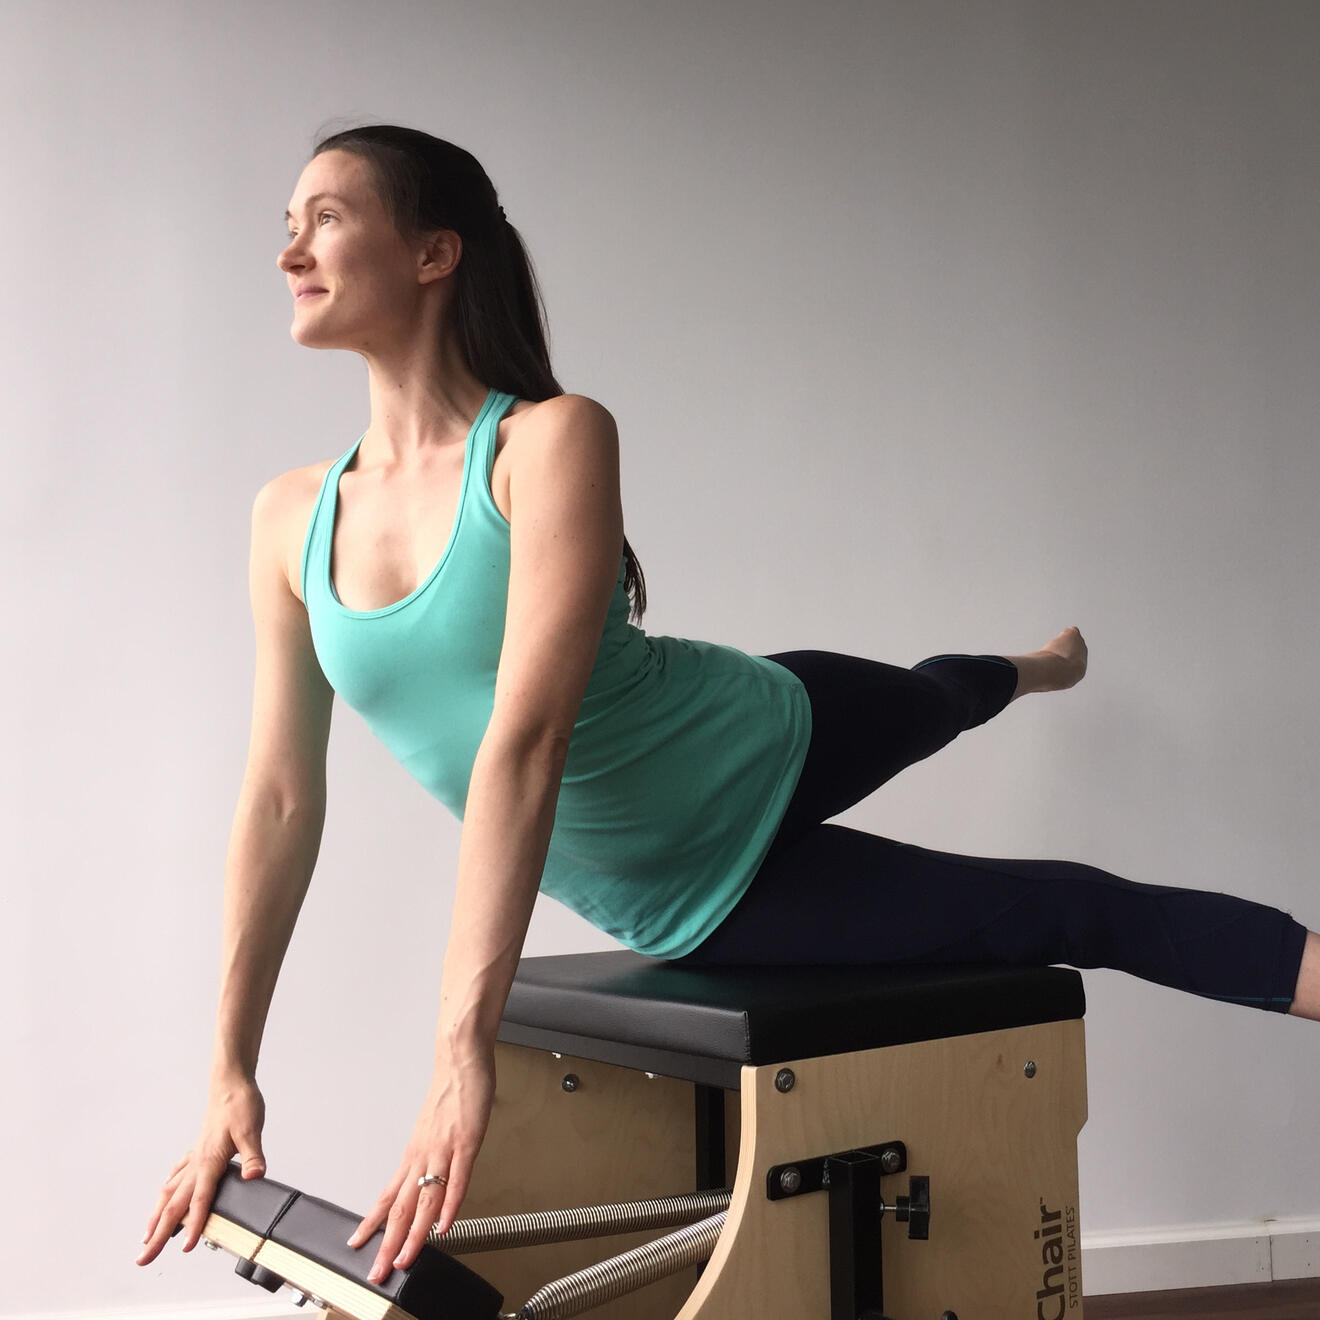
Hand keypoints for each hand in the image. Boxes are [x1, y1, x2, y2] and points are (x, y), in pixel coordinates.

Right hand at [136, 1073, 266, 1267]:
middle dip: (158, 1234)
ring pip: (169, 1193)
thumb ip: (254, 1154)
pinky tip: (163, 1196)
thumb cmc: (241, 1105)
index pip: (200, 1200)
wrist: (231, 1084)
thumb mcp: (252, 1129)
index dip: (193, 1224)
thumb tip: (255, 1175)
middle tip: (143, 1258)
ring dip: (156, 1217)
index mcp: (209, 1162)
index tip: (185, 1247)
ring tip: (145, 1238)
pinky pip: (176, 1176)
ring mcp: (194, 1158)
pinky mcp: (197, 1151)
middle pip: (174, 1205)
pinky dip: (167, 1191)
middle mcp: (196, 1163)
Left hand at [347, 1049, 495, 1283]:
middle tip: (378, 1269)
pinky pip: (457, 1179)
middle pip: (402, 1206)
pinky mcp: (466, 1141)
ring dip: (414, 1233)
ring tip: (404, 1258)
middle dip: (388, 1242)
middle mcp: (423, 1154)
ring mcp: (444, 1149)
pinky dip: (449, 1205)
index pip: (388, 1196)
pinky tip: (444, 1225)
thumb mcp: (434, 1129)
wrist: (461, 1059)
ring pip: (425, 1199)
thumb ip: (431, 1157)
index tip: (358, 1245)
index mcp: (414, 1153)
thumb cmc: (451, 1092)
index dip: (373, 1223)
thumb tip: (428, 1183)